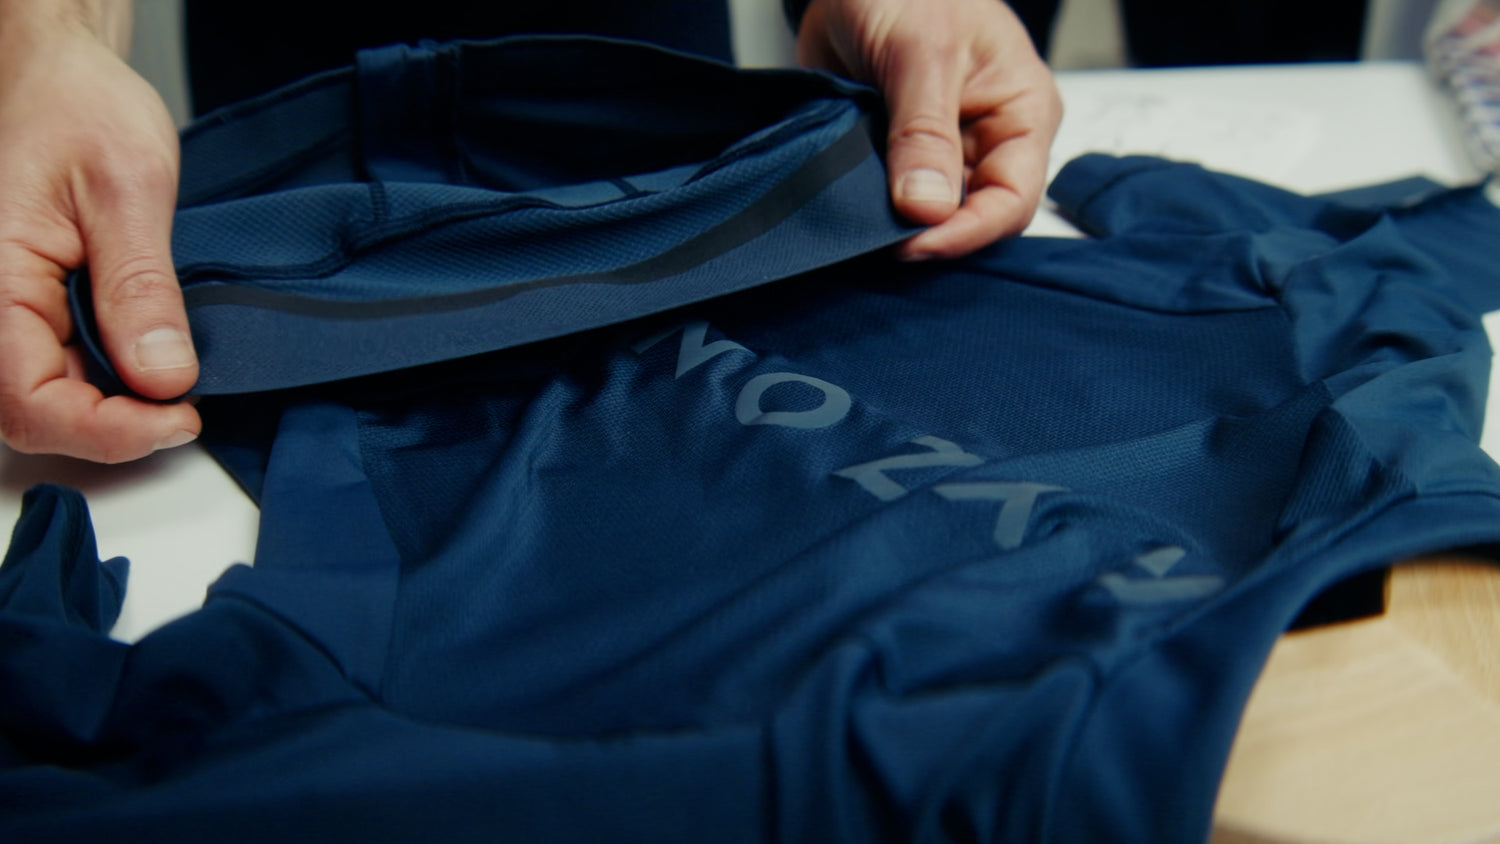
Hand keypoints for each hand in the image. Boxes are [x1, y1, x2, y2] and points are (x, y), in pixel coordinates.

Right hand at [0, 6, 198, 462]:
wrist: (66, 78)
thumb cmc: (82, 111)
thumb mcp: (127, 190)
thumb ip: (140, 287)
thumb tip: (163, 376)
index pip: (30, 398)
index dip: (109, 430)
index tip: (181, 417)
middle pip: (33, 413)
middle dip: (114, 430)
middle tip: (187, 410)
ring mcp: (10, 311)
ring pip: (47, 401)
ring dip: (113, 413)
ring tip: (176, 388)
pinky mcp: (34, 311)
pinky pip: (61, 371)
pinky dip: (111, 386)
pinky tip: (154, 366)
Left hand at [796, 0, 1062, 257]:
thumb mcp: (922, 54)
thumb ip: (925, 133)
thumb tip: (926, 209)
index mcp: (1021, 114)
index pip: (1012, 200)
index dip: (966, 232)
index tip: (913, 244)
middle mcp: (987, 140)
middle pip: (972, 218)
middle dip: (928, 235)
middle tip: (878, 241)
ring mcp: (942, 153)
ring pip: (929, 217)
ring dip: (895, 227)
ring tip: (860, 228)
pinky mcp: (899, 157)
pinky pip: (891, 202)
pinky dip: (871, 212)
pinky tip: (850, 214)